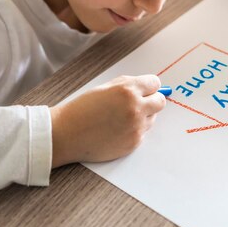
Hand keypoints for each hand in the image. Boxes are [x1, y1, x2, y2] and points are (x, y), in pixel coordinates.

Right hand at [49, 75, 165, 166]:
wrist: (67, 133)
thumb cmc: (83, 109)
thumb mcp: (105, 88)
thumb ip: (129, 85)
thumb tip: (151, 86)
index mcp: (128, 90)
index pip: (155, 83)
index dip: (149, 87)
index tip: (144, 90)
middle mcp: (135, 108)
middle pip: (160, 102)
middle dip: (152, 101)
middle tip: (137, 103)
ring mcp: (136, 127)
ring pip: (152, 118)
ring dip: (142, 116)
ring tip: (120, 118)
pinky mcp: (134, 143)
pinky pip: (142, 133)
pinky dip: (134, 130)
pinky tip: (116, 130)